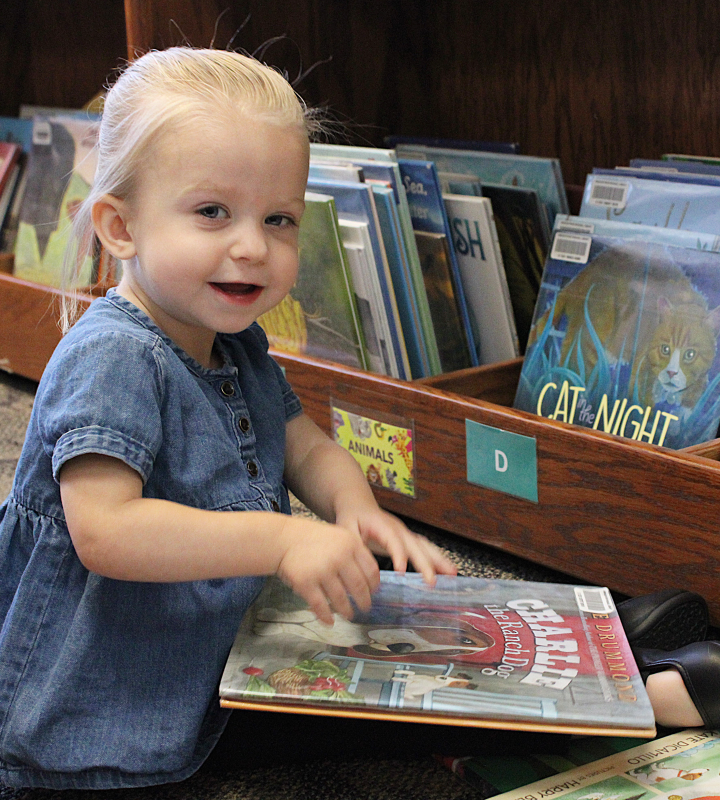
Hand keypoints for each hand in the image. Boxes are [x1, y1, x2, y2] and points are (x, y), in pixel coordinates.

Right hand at [275, 516, 379, 623]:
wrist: (283, 538)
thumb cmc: (313, 538)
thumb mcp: (339, 536)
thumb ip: (354, 552)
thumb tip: (369, 579)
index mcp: (351, 544)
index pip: (371, 570)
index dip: (374, 585)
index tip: (373, 592)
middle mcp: (339, 557)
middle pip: (358, 586)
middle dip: (364, 601)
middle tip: (365, 609)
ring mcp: (322, 571)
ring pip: (341, 599)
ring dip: (346, 611)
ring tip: (349, 615)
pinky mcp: (306, 583)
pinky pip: (320, 605)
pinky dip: (325, 616)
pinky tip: (329, 621)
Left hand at [336, 505, 456, 585]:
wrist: (358, 504)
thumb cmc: (352, 517)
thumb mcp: (346, 528)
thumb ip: (353, 544)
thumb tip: (362, 564)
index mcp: (383, 525)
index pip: (393, 540)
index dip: (398, 555)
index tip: (401, 571)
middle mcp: (398, 529)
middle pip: (414, 545)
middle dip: (425, 563)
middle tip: (432, 581)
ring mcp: (405, 533)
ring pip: (424, 546)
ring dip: (438, 560)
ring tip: (453, 574)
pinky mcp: (407, 539)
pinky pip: (424, 549)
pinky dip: (436, 559)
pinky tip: (447, 571)